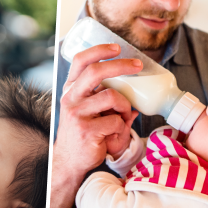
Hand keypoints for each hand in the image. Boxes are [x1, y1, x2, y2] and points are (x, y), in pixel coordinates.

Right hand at [56, 43, 140, 171]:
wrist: (69, 160)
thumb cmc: (82, 132)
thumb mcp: (85, 109)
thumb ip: (101, 97)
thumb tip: (133, 95)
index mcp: (71, 89)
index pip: (80, 61)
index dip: (99, 50)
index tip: (117, 47)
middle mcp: (71, 98)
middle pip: (96, 71)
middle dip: (121, 65)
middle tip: (137, 66)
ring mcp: (77, 113)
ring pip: (111, 96)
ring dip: (125, 105)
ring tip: (124, 113)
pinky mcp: (86, 130)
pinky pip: (115, 120)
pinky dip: (121, 126)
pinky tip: (114, 132)